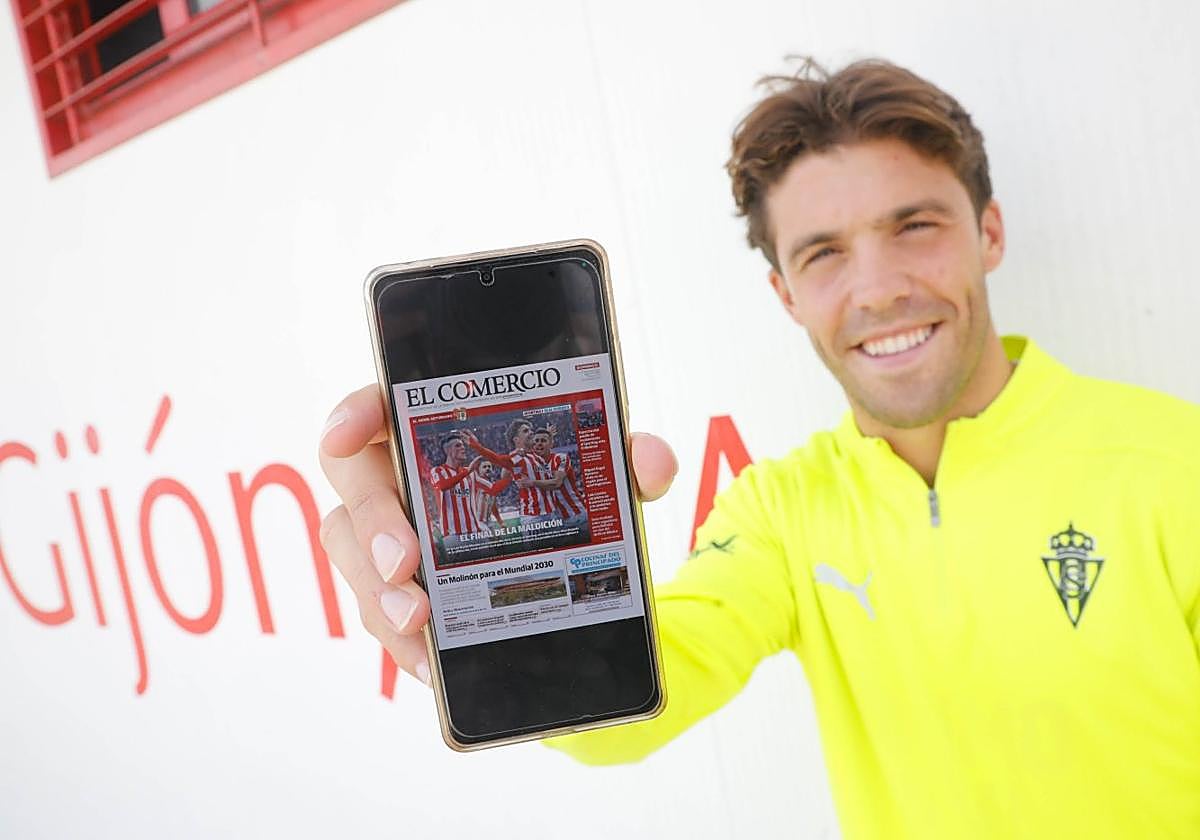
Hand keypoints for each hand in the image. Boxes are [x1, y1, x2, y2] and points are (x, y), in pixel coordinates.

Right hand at [318, 386, 677, 687]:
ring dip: (379, 593)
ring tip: (421, 624)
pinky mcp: (395, 592)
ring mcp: (387, 536)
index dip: (351, 414)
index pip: (378, 406)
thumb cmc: (557, 492)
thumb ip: (622, 459)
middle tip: (403, 562)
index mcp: (433, 427)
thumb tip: (651, 463)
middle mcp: (398, 475)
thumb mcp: (598, 474)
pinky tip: (432, 663)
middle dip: (372, 522)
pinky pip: (380, 616)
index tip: (343, 434)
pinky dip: (404, 643)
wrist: (565, 568)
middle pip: (354, 484)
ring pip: (355, 556)